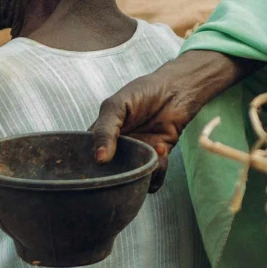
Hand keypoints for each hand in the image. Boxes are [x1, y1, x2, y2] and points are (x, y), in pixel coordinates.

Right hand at [92, 50, 244, 184]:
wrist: (177, 89)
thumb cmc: (143, 92)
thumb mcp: (116, 106)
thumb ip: (105, 129)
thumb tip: (99, 158)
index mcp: (102, 135)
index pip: (89, 158)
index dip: (91, 168)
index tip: (98, 169)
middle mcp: (119, 148)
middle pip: (112, 174)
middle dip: (119, 176)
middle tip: (127, 166)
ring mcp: (139, 154)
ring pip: (134, 178)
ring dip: (141, 172)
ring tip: (152, 150)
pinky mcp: (158, 158)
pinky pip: (154, 176)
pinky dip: (157, 171)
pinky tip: (161, 149)